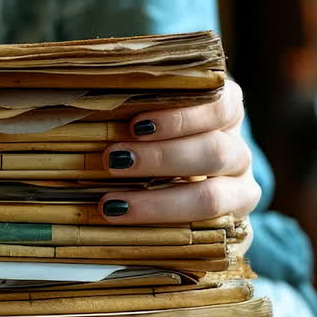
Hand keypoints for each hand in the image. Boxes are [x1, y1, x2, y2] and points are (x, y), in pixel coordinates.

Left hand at [98, 79, 260, 224]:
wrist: (184, 187)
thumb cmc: (151, 136)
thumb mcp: (145, 112)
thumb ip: (129, 101)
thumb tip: (77, 84)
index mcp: (225, 111)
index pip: (221, 104)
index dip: (181, 115)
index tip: (136, 124)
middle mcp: (238, 149)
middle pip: (214, 152)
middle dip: (161, 158)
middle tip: (113, 160)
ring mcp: (239, 189)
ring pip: (213, 197)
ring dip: (159, 202)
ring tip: (111, 203)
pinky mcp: (231, 224)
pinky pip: (210, 232)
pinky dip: (167, 230)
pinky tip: (132, 226)